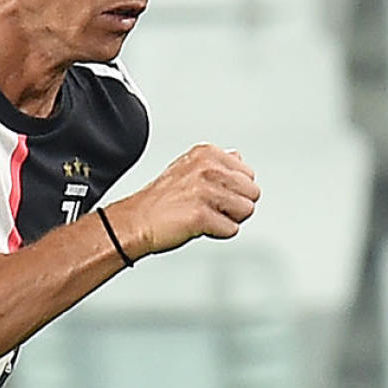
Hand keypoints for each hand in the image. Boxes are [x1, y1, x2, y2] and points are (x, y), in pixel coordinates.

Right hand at [104, 145, 258, 258]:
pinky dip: (217, 233)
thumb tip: (238, 158)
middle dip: (236, 205)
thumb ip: (217, 162)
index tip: (214, 194)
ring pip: (246, 211)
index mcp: (207, 153)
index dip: (234, 190)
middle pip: (252, 192)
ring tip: (206, 216)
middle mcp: (207, 168)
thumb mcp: (189, 167)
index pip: (248, 173)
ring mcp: (205, 191)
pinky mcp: (202, 215)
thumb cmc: (160, 199)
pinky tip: (200, 227)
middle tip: (212, 208)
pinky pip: (231, 229)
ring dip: (228, 219)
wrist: (135, 221)